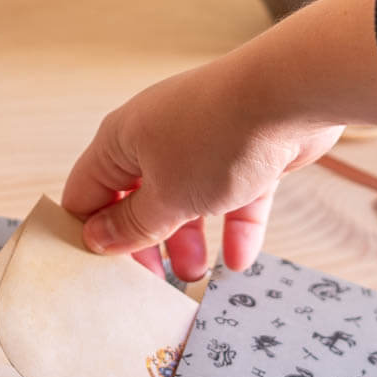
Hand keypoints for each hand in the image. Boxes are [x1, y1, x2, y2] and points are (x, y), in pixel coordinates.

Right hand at [62, 0, 376, 277]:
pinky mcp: (243, 150)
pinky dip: (234, 226)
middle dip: (145, 243)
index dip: (88, 231)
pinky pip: (232, 195)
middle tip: (153, 282)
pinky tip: (239, 260)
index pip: (87, 191)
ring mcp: (201, 141)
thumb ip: (133, 224)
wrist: (289, 93)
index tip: (99, 272)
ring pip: (185, 199)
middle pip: (137, 200)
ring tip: (197, 274)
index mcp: (121, 140)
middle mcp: (155, 136)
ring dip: (189, 240)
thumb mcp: (166, 197)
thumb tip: (97, 237)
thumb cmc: (216, 136)